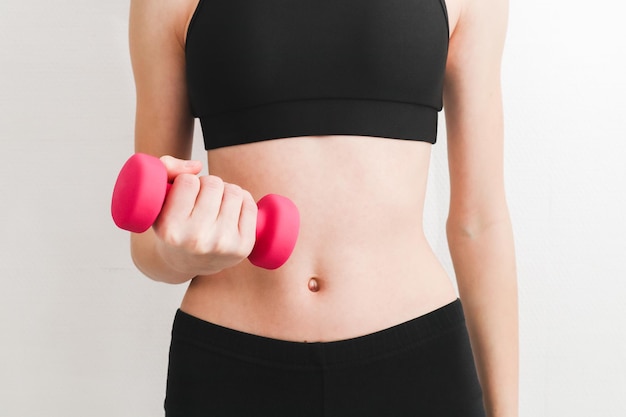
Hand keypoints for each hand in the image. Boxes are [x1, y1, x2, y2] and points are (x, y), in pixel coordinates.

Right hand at [152, 155, 257, 275]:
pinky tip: (231, 210)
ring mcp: (223, 244)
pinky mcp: (243, 246)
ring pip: (234, 191)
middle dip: (208, 185)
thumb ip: (166, 169)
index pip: (188, 181)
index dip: (187, 182)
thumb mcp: (157, 199)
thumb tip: (197, 165)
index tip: (184, 194)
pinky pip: (249, 204)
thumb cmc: (173, 223)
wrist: (186, 262)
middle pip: (213, 184)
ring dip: (225, 191)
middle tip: (201, 199)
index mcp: (170, 229)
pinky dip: (242, 200)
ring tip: (215, 204)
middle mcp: (197, 240)